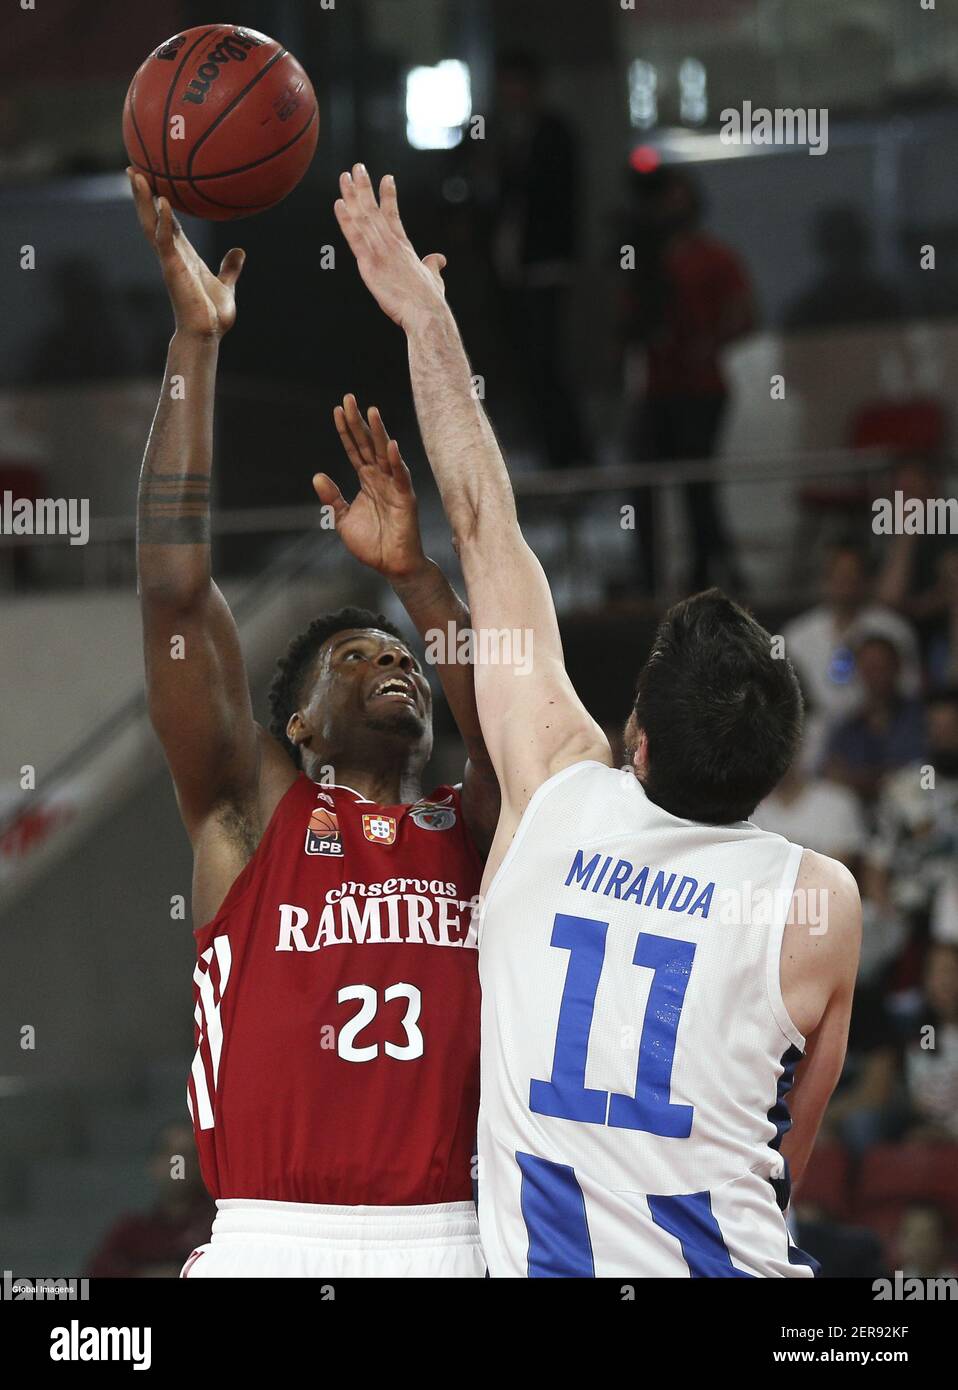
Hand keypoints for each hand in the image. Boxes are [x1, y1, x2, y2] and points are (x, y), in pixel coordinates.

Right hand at [127, 168, 243, 339]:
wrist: (206, 334)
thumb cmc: (212, 315)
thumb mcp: (225, 285)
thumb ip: (230, 268)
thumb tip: (240, 252)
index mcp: (183, 255)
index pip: (167, 222)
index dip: (159, 202)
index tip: (152, 181)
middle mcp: (172, 254)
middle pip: (152, 217)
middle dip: (142, 194)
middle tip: (132, 168)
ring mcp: (170, 260)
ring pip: (151, 223)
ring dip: (144, 199)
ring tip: (137, 174)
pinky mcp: (172, 268)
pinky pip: (165, 239)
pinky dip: (164, 219)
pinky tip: (163, 200)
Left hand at [314, 395, 426, 580]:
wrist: (391, 565)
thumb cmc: (371, 544)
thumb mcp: (342, 519)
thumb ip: (332, 497)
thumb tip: (317, 475)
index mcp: (367, 480)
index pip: (354, 449)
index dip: (345, 430)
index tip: (337, 410)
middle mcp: (381, 478)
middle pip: (368, 444)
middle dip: (359, 422)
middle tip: (349, 398)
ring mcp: (394, 486)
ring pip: (385, 454)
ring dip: (379, 432)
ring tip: (371, 411)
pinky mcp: (405, 498)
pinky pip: (401, 476)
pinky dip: (396, 461)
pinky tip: (390, 445)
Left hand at [334, 164, 446, 331]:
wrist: (425, 313)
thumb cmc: (429, 301)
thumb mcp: (434, 278)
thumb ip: (433, 266)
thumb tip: (438, 259)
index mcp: (404, 247)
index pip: (393, 215)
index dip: (388, 196)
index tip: (386, 178)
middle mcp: (391, 244)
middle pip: (374, 210)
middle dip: (364, 187)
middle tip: (357, 168)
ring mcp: (380, 252)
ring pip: (363, 218)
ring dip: (353, 195)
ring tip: (346, 176)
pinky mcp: (370, 264)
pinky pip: (355, 238)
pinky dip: (346, 220)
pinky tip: (339, 204)